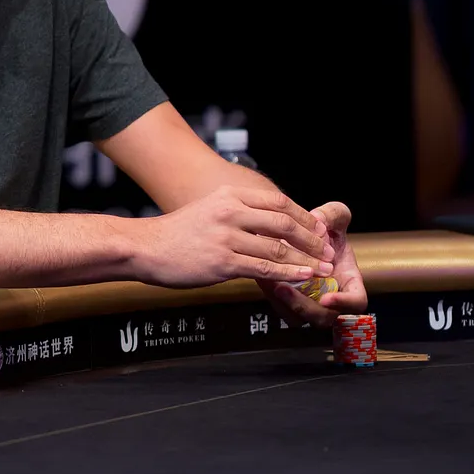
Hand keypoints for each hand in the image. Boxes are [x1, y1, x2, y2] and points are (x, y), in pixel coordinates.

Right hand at [138, 185, 335, 288]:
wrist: (146, 247)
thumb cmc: (177, 233)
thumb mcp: (209, 209)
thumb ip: (237, 212)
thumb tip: (268, 223)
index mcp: (229, 196)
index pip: (277, 202)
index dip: (302, 216)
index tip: (317, 228)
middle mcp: (230, 212)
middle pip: (283, 223)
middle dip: (310, 238)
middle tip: (327, 250)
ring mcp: (227, 237)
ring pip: (277, 248)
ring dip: (305, 260)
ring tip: (322, 268)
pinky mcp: (222, 262)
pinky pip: (264, 268)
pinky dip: (288, 273)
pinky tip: (301, 278)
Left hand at [260, 201, 366, 327]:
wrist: (300, 234)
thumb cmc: (324, 229)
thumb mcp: (333, 216)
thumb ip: (333, 214)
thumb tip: (320, 219)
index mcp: (348, 282)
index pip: (356, 302)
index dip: (344, 303)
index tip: (328, 297)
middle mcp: (330, 297)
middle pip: (323, 318)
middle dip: (304, 306)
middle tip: (285, 288)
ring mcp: (308, 302)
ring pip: (298, 317)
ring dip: (284, 303)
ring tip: (271, 282)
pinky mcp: (287, 301)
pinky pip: (280, 308)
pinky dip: (272, 296)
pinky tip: (263, 277)